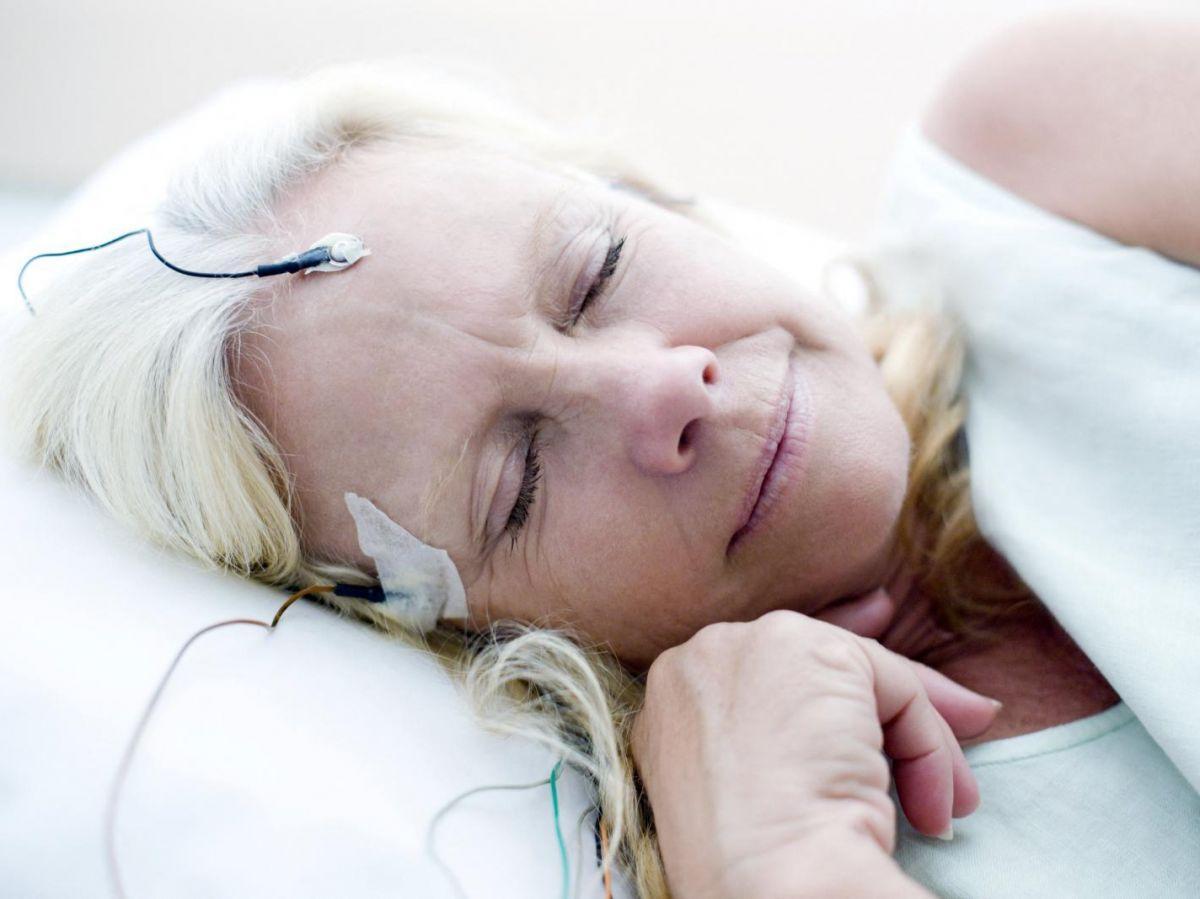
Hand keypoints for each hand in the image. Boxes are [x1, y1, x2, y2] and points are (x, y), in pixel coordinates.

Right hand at [631, 609, 999, 898]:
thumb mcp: (761, 793)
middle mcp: (695, 662)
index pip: (762, 676)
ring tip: (939, 809)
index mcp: (670, 704)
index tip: (877, 704)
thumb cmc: (760, 869)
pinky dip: (926, 745)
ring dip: (915, 742)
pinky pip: (894, 685)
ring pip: (856, 676)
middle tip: (957, 740)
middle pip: (811, 664)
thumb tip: (916, 729)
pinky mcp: (804, 648)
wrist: (764, 887)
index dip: (828, 685)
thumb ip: (793, 740)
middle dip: (892, 700)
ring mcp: (743, 647)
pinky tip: (930, 804)